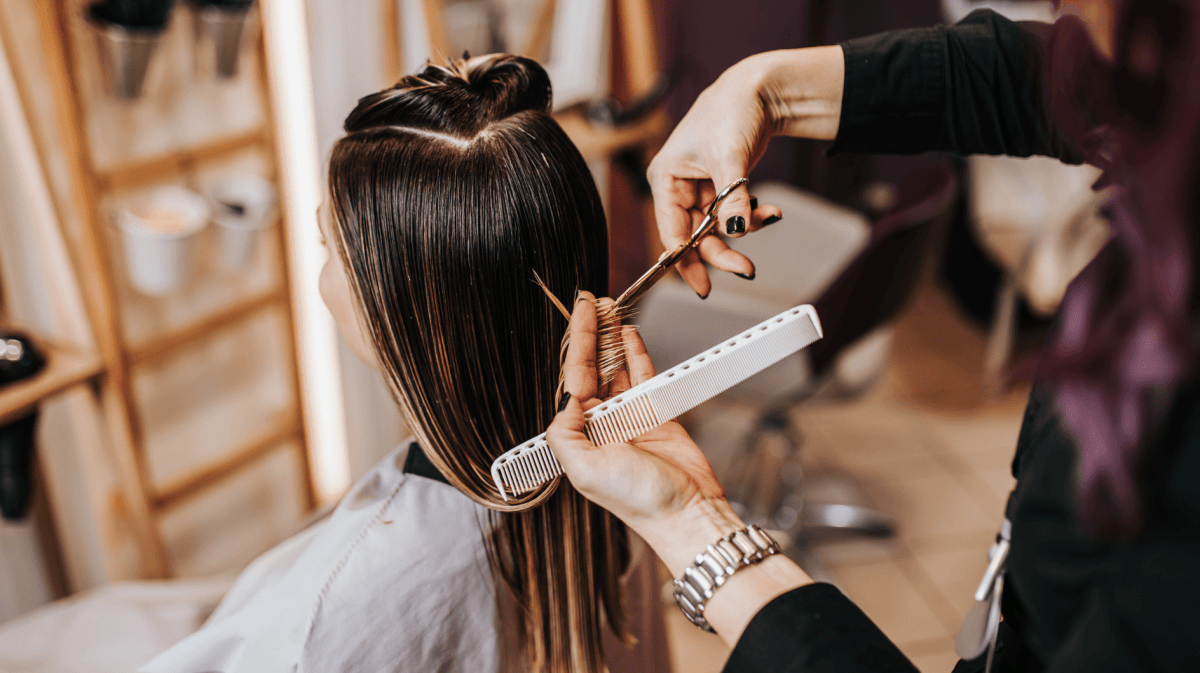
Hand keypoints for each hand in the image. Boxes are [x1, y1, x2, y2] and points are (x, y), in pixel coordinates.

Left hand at [546, 292, 727, 537]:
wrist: (686, 513)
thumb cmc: (637, 500)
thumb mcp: (583, 470)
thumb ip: (563, 433)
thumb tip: (564, 399)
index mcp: (579, 435)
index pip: (573, 379)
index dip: (577, 343)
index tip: (580, 313)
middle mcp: (601, 424)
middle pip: (593, 368)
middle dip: (592, 334)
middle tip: (593, 301)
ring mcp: (629, 417)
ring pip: (617, 368)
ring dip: (613, 339)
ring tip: (610, 309)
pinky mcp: (657, 415)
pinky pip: (643, 377)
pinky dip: (637, 354)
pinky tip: (629, 334)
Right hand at [646, 47, 844, 297]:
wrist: (760, 90)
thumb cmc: (732, 110)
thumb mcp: (729, 158)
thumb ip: (731, 199)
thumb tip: (734, 231)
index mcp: (666, 178)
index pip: (671, 232)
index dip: (685, 262)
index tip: (704, 286)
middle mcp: (679, 186)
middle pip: (695, 236)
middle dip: (723, 251)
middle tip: (746, 268)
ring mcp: (701, 188)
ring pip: (718, 227)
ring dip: (744, 229)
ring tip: (768, 217)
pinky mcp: (721, 186)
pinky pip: (734, 213)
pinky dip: (752, 215)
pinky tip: (770, 209)